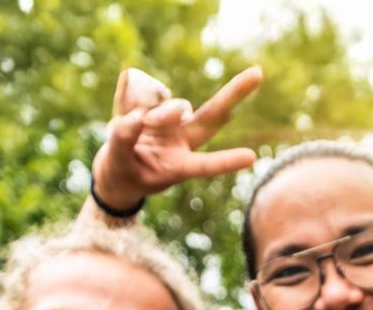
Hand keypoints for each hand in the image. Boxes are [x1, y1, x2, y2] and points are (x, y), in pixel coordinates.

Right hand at [91, 66, 263, 208]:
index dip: (226, 161)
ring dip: (162, 113)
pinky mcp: (153, 103)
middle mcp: (182, 140)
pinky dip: (132, 93)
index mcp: (179, 165)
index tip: (251, 157)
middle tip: (258, 73)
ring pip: (176, 107)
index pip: (205, 164)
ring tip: (137, 122)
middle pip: (211, 116)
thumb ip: (124, 142)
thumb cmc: (123, 174)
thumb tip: (136, 117)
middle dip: (234, 94)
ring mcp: (171, 121)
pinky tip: (125, 96)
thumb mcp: (118, 165)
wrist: (114, 168)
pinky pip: (147, 91)